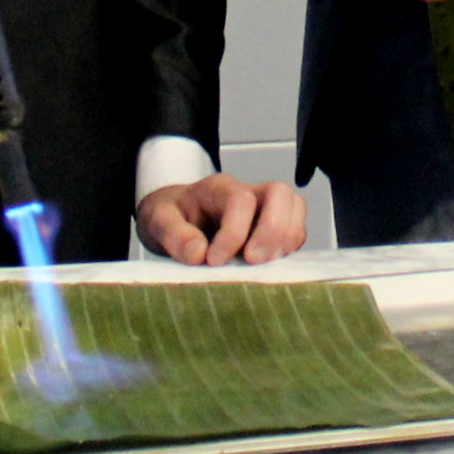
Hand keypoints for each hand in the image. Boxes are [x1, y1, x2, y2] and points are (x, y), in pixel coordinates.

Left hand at [137, 174, 308, 265]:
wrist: (177, 215)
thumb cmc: (171, 217)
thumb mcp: (158, 221)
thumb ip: (174, 235)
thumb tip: (198, 254)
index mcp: (217, 189)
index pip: (240, 201)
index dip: (233, 234)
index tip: (213, 261)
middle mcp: (248, 191)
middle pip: (280, 193)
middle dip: (272, 230)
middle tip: (252, 261)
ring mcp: (264, 206)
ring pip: (295, 207)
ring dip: (284, 239)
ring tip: (261, 264)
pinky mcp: (274, 223)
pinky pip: (296, 227)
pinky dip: (288, 246)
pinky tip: (267, 263)